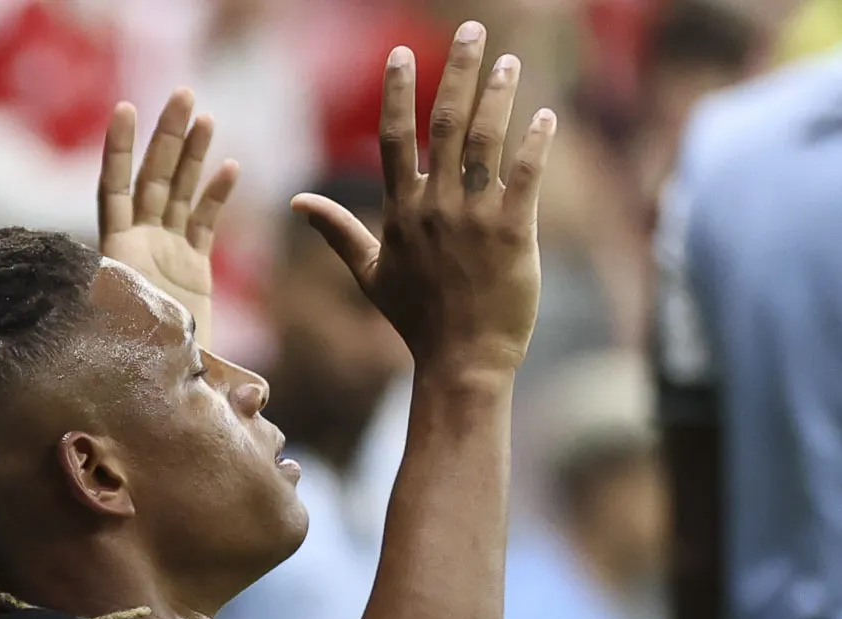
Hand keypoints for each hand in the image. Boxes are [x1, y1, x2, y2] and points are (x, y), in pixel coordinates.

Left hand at [97, 92, 239, 350]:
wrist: (166, 397)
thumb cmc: (141, 370)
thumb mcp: (128, 335)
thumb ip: (132, 312)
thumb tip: (121, 298)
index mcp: (118, 254)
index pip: (114, 189)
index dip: (120, 150)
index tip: (125, 109)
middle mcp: (140, 246)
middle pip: (152, 179)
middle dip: (166, 136)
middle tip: (182, 93)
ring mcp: (166, 253)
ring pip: (179, 193)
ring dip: (191, 154)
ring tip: (205, 115)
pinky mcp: (192, 268)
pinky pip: (203, 223)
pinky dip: (215, 196)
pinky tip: (228, 167)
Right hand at [292, 25, 551, 384]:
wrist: (462, 363)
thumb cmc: (418, 321)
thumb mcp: (371, 275)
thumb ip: (338, 232)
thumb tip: (296, 204)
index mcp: (401, 212)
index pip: (394, 138)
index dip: (398, 92)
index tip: (402, 53)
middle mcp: (435, 207)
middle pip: (444, 123)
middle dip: (458, 71)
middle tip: (471, 29)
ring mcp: (474, 219)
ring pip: (485, 141)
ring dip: (499, 95)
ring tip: (509, 61)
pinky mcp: (512, 234)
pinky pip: (525, 176)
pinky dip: (535, 143)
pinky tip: (545, 115)